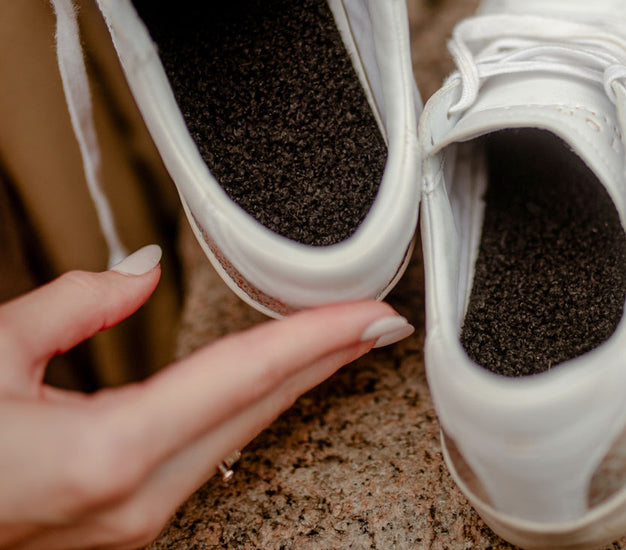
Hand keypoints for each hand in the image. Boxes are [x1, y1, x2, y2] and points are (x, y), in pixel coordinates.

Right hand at [0, 245, 412, 549]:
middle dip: (328, 357)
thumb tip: (142, 273)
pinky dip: (254, 403)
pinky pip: (215, 448)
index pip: (242, 376)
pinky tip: (277, 379)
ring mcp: (137, 517)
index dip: (316, 337)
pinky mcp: (129, 515)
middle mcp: (137, 498)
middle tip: (382, 318)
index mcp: (107, 455)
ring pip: (243, 430)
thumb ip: (78, 305)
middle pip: (259, 406)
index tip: (372, 314)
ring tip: (346, 337)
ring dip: (298, 378)